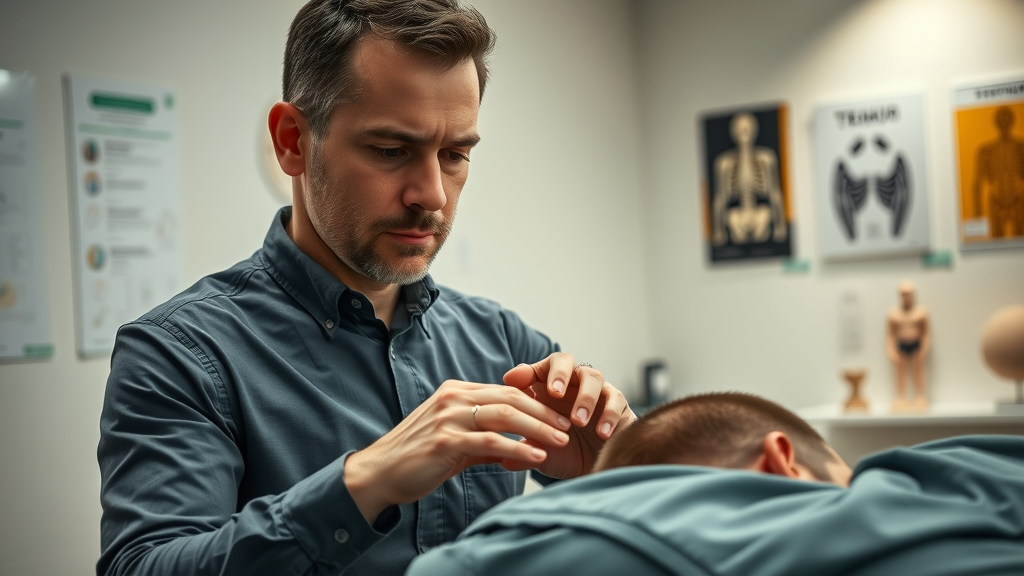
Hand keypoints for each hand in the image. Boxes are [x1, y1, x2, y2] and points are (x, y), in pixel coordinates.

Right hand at [343, 380, 571, 523]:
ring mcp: (448, 417)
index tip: (559, 416)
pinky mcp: (445, 440)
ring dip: (538, 428)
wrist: (379, 473)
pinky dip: (518, 448)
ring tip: (560, 440)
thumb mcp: (455, 442)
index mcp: (456, 392)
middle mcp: (453, 398)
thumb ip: (484, 439)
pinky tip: (537, 456)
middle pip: (510, 398)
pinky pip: (491, 441)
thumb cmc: (417, 459)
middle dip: (543, 412)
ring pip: (505, 415)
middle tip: (567, 425)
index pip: (505, 391)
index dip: (536, 402)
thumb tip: (516, 448)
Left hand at [502, 353, 635, 478]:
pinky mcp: (618, 404)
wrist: (598, 470)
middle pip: (564, 360)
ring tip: (578, 422)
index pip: (536, 369)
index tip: (513, 382)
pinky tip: (601, 433)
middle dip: (559, 373)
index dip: (526, 371)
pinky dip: (608, 414)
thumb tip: (504, 460)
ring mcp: (596, 392)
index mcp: (548, 390)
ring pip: (592, 376)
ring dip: (584, 397)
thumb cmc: (566, 455)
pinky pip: (615, 399)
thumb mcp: (543, 454)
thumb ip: (526, 452)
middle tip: (554, 393)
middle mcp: (571, 385)